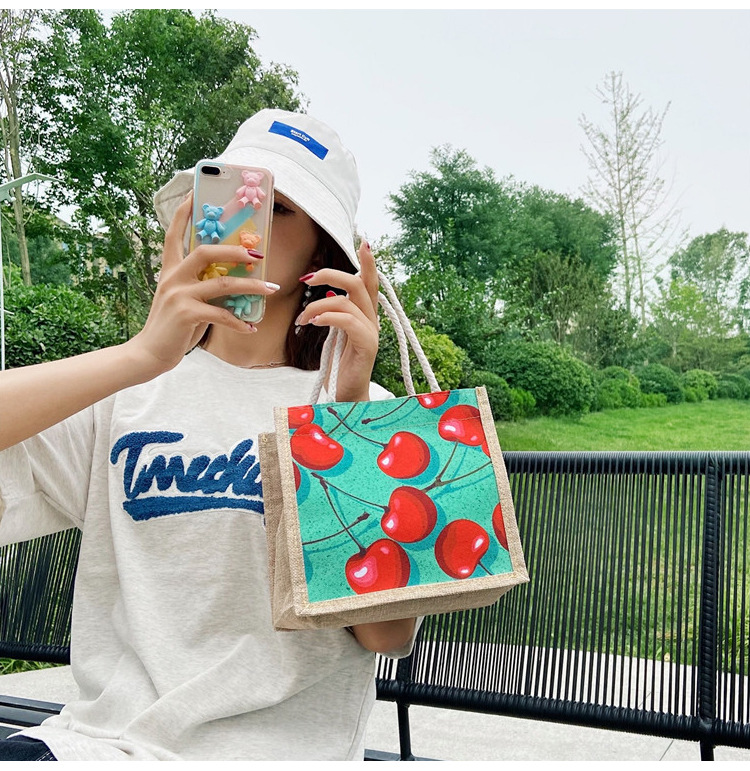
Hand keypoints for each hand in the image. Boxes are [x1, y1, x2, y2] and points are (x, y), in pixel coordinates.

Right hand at [128, 195, 277, 375]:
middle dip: (235, 250)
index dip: (184, 212)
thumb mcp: (183, 300)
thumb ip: (201, 286)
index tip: (195, 192)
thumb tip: (232, 280)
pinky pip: (222, 313)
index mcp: (170, 270)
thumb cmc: (171, 327)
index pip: (174, 234)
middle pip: (205, 251)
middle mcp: (172, 277)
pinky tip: (251, 327)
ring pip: (222, 283)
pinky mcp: (185, 314)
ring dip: (251, 286)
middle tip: (258, 254)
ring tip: (271, 290)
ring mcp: (178, 294)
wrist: (149, 354)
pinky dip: (240, 322)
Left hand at [296, 241, 378, 401]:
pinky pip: (348, 322)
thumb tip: (327, 298)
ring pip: (349, 301)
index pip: (370, 283)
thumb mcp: (336, 335)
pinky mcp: (367, 346)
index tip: (364, 241)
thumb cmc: (340, 365)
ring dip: (319, 305)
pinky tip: (314, 323)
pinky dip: (329, 317)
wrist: (349, 395)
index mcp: (366, 315)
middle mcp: (373, 321)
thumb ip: (336, 315)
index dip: (369, 263)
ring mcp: (372, 333)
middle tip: (309, 278)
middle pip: (360, 284)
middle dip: (332, 275)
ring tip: (303, 319)